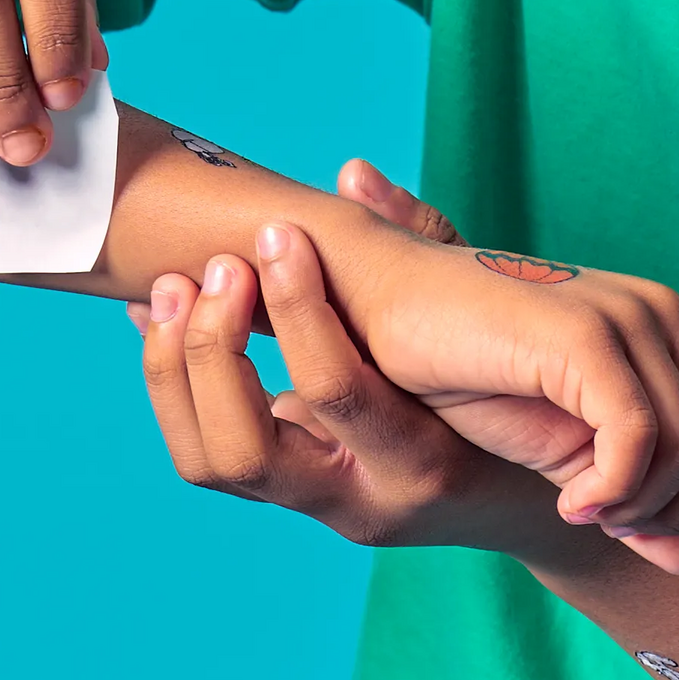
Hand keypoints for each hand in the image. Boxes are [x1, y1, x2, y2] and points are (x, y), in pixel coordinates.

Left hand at [135, 229, 558, 560]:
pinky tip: (154, 314)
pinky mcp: (287, 495)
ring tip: (173, 286)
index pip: (337, 391)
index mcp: (424, 461)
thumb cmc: (520, 400)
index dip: (297, 307)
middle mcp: (360, 501)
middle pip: (245, 452)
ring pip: (210, 464)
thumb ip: (424, 247)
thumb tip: (350, 172)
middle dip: (210, 352)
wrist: (525, 506)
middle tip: (215, 266)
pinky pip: (206, 452)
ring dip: (173, 372)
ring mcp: (316, 507)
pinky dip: (170, 383)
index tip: (278, 233)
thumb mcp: (492, 327)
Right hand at [304, 196, 678, 566]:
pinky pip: (638, 437)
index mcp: (664, 325)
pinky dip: (612, 490)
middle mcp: (657, 309)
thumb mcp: (564, 456)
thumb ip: (635, 501)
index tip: (625, 514)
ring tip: (578, 506)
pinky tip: (567, 500)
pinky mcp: (582, 333)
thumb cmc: (464, 380)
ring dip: (642, 504)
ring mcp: (625, 313)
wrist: (377, 313)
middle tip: (604, 521)